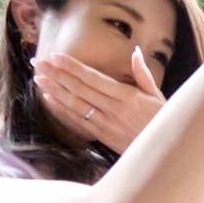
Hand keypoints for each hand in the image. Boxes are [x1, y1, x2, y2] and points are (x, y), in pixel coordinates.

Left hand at [31, 46, 165, 153]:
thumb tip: (135, 52)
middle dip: (56, 74)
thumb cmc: (163, 120)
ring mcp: (106, 124)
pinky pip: (78, 121)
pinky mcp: (103, 136)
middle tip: (38, 62)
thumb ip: (143, 74)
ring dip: (55, 91)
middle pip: (79, 89)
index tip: (56, 56)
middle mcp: (114, 109)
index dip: (72, 67)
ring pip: (75, 104)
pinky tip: (50, 99)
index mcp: (127, 96)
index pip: (93, 78)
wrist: (165, 150)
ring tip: (39, 78)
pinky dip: (63, 110)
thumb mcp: (157, 95)